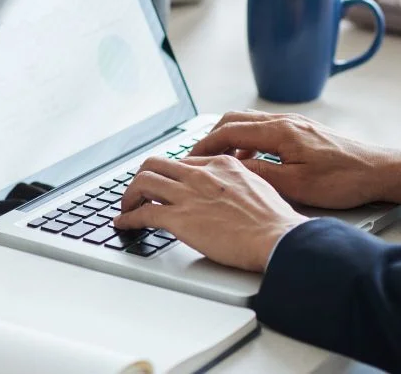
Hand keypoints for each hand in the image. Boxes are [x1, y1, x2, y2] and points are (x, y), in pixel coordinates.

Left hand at [114, 155, 308, 272]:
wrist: (277, 238)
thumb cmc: (274, 221)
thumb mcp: (258, 187)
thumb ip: (237, 183)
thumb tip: (229, 193)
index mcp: (221, 164)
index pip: (182, 162)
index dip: (169, 174)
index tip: (163, 183)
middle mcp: (201, 174)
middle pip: (155, 164)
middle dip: (142, 178)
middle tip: (138, 192)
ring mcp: (188, 195)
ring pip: (143, 182)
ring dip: (129, 195)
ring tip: (126, 207)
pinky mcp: (179, 218)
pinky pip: (142, 213)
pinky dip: (128, 218)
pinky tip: (123, 224)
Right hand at [189, 111, 400, 209]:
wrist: (381, 171)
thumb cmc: (345, 179)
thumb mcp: (296, 184)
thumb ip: (260, 172)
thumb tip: (231, 167)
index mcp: (280, 131)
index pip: (229, 131)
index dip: (204, 145)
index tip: (189, 158)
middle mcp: (285, 121)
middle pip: (235, 119)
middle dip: (211, 137)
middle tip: (197, 157)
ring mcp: (295, 123)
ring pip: (249, 123)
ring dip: (230, 138)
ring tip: (219, 161)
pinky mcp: (303, 131)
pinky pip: (265, 129)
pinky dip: (248, 141)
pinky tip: (251, 161)